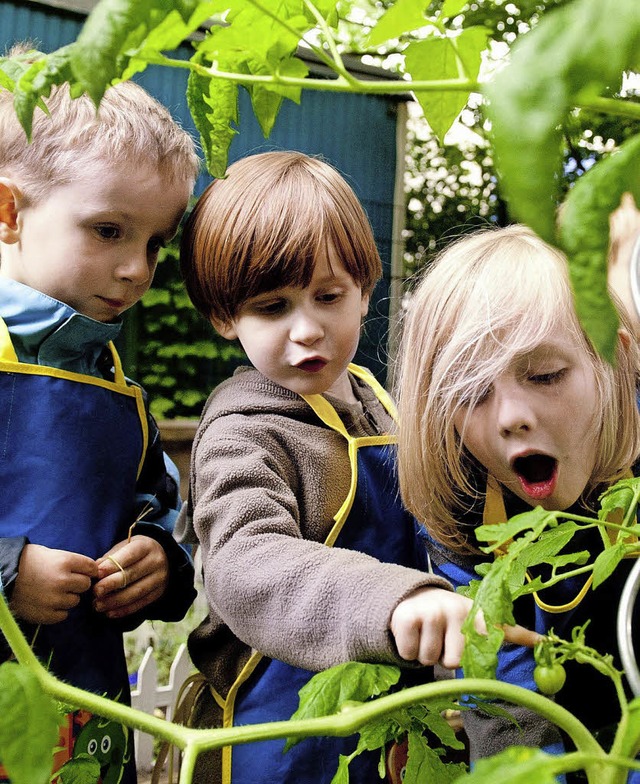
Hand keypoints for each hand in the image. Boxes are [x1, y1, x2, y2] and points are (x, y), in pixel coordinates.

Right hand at [11, 544, 97, 623]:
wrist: (3, 576)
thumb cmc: (29, 561)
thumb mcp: (52, 554)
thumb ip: (71, 563)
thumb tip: (92, 571)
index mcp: (65, 562)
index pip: (91, 568)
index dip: (89, 570)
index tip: (84, 572)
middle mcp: (62, 580)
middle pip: (85, 585)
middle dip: (77, 584)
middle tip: (66, 582)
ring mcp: (54, 599)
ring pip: (75, 601)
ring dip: (67, 597)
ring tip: (53, 592)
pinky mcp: (45, 614)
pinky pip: (63, 615)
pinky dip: (58, 610)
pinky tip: (48, 603)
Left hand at [93, 535, 168, 618]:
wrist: (160, 559)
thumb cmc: (135, 553)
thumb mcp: (124, 547)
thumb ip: (110, 557)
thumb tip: (95, 569)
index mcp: (146, 546)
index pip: (130, 554)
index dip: (114, 564)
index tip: (98, 573)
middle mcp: (156, 561)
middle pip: (133, 574)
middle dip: (112, 584)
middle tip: (96, 591)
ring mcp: (159, 578)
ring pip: (137, 592)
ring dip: (115, 600)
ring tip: (98, 605)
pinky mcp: (158, 593)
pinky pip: (140, 603)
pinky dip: (124, 610)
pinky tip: (109, 612)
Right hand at [390, 586, 539, 669]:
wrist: (409, 598)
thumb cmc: (446, 619)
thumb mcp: (471, 622)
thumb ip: (500, 633)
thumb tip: (541, 641)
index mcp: (475, 614)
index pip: (501, 627)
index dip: (523, 635)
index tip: (543, 641)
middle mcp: (455, 609)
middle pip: (455, 661)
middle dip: (444, 657)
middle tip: (441, 640)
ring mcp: (431, 612)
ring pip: (431, 660)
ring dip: (426, 655)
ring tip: (426, 635)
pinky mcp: (407, 617)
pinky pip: (410, 654)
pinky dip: (408, 651)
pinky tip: (412, 634)